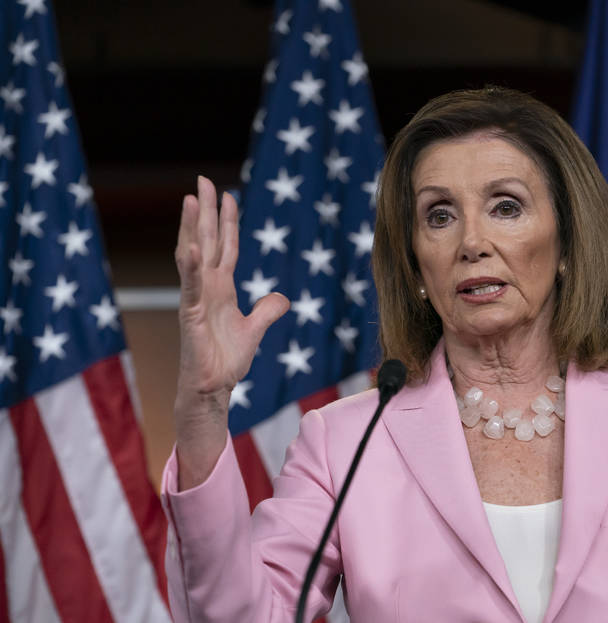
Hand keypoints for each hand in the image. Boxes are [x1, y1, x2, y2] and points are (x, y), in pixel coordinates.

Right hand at [173, 176, 287, 486]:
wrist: (214, 388)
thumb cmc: (227, 361)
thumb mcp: (256, 329)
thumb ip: (268, 311)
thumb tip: (282, 298)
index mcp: (222, 288)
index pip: (226, 246)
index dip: (227, 221)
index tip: (227, 194)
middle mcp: (207, 287)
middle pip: (207, 241)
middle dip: (205, 211)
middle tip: (202, 181)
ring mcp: (197, 299)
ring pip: (194, 256)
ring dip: (192, 228)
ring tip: (191, 199)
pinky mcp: (192, 315)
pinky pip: (190, 287)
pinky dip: (191, 267)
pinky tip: (190, 247)